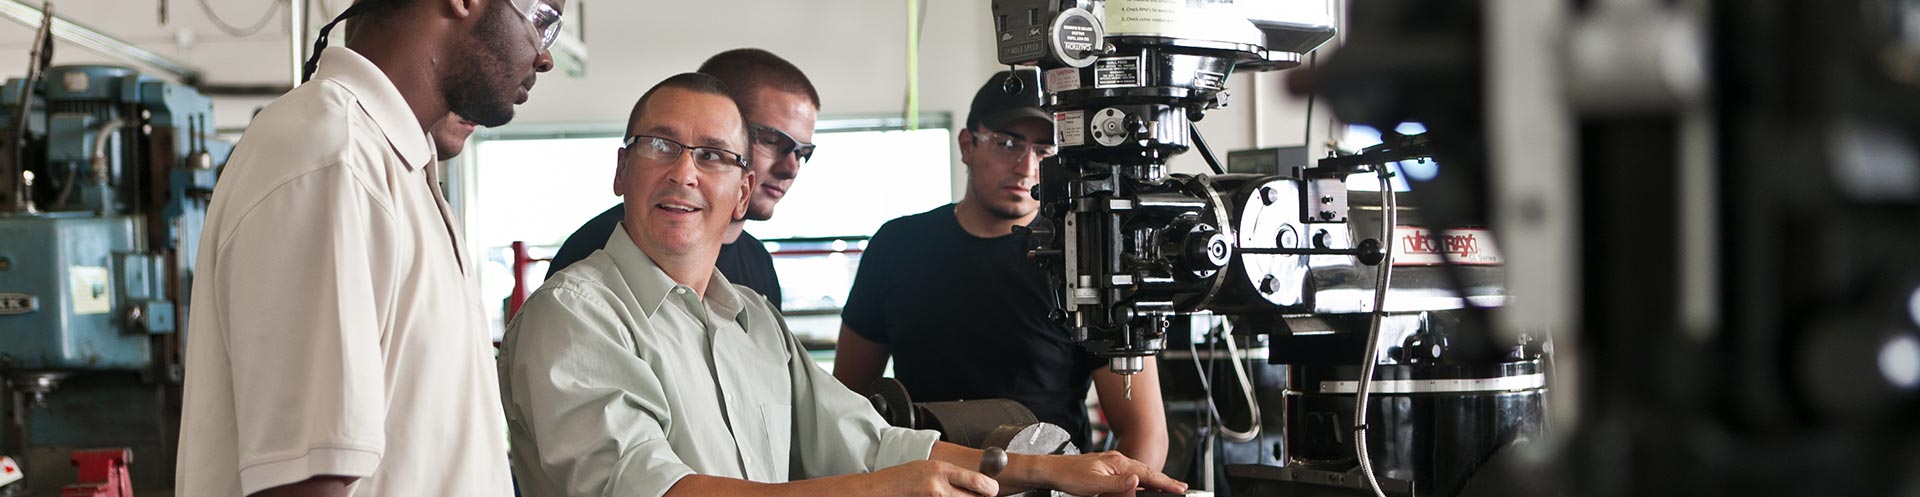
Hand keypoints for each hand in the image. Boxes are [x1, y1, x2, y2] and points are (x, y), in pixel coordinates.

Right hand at [861, 459, 999, 496]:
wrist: (880, 490)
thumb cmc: (902, 478)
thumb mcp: (929, 468)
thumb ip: (951, 475)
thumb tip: (976, 482)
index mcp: (940, 470)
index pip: (977, 482)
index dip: (990, 488)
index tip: (992, 490)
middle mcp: (938, 488)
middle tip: (978, 495)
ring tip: (950, 494)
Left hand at [1033, 452, 1186, 496]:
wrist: (1052, 470)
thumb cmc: (1069, 475)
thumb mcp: (1094, 483)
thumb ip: (1117, 484)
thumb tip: (1137, 481)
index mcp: (1117, 462)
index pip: (1146, 474)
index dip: (1164, 482)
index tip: (1179, 488)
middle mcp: (1117, 461)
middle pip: (1146, 472)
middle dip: (1164, 480)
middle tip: (1180, 488)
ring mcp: (1112, 464)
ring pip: (1139, 473)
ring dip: (1153, 481)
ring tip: (1167, 487)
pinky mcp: (1107, 469)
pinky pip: (1129, 475)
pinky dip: (1140, 481)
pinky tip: (1142, 485)